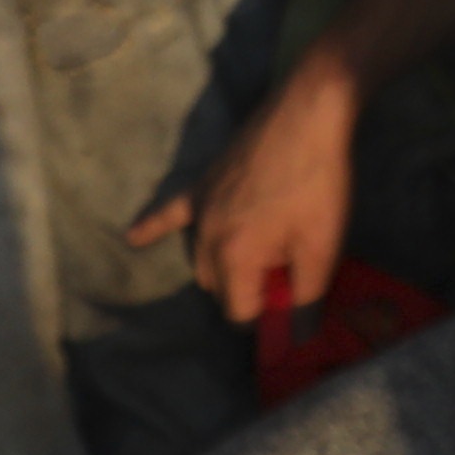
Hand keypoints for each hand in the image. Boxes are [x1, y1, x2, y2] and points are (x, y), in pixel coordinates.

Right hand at [128, 51, 359, 331]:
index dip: (271, 312)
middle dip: (248, 290)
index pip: (239, 313)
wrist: (309, 114)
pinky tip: (132, 238)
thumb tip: (299, 340)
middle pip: (219, 287)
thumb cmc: (319, 185)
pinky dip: (152, 227)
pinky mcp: (202, 183)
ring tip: (260, 255)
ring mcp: (200, 209)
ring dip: (224, 267)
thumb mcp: (322, 248)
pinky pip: (169, 211)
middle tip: (285, 271)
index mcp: (233, 258)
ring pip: (201, 258)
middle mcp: (205, 238)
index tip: (294, 296)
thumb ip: (306, 299)